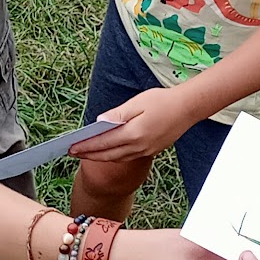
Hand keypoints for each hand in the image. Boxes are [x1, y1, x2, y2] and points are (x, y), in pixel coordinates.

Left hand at [70, 87, 195, 162]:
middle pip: (108, 154)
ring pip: (117, 158)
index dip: (86, 146)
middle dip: (88, 154)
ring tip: (86, 153)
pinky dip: (114, 156)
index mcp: (134, 133)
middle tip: (72, 153)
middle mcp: (139, 146)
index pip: (103, 142)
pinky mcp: (151, 150)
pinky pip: (127, 157)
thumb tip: (99, 121)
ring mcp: (146, 150)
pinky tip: (107, 152)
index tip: (71, 147)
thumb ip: (118, 114)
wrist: (188, 108)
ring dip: (100, 157)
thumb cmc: (163, 100)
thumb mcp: (138, 102)